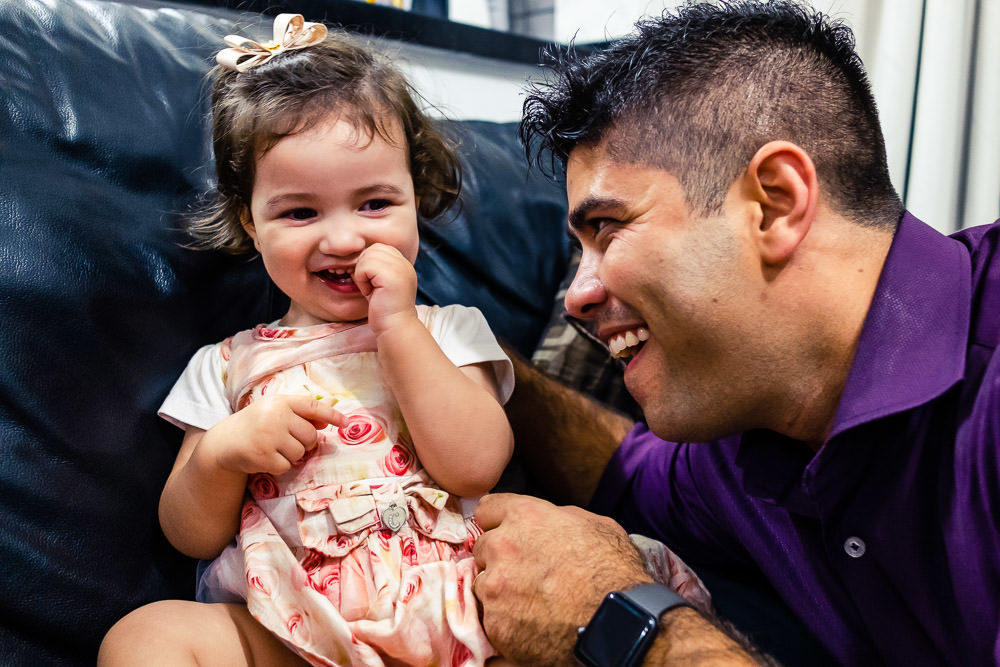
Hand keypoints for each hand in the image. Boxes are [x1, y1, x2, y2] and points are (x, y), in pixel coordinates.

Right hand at [199, 395, 342, 475]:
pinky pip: (286, 466)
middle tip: (287, 441)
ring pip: (300, 452)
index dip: (331, 415)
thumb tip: (328, 421)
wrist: (223, 442)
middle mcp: (275, 416)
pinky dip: (279, 466)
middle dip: (305, 443)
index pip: (312, 406)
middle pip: (310, 436)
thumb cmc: (255, 425)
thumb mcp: (275, 411)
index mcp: (279, 402)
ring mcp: (268, 436)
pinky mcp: (263, 456)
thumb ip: (300, 413)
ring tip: (273, 448)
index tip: (346, 423)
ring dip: (291, 455)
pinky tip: (266, 458)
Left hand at [352, 243, 417, 335]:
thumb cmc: (385, 310)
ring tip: (371, 290)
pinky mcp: (391, 276)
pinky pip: (365, 267)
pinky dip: (361, 280)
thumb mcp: (382, 283)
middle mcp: (404, 263)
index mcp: (404, 264)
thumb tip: (359, 256)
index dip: (370, 263)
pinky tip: (370, 293)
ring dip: (362, 274)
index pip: (380, 248)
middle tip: (371, 286)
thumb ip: (376, 267)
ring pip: (367, 256)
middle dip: (365, 267)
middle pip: (373, 249)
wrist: (395, 327)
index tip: (374, 283)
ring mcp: (400, 268)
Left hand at [472, 493, 651, 664]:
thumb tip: (551, 518)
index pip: (488, 509)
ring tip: (532, 603)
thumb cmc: (615, 572)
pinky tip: (531, 625)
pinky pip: (490, 619)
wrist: (620, 623)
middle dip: (499, 559)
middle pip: (482, 549)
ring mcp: (495, 587)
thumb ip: (562, 516)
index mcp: (525, 517)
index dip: (499, 522)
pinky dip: (506, 623)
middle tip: (527, 574)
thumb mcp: (597, 525)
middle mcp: (502, 547)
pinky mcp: (495, 624)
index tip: (505, 533)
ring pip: (483, 585)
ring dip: (500, 592)